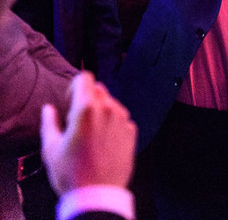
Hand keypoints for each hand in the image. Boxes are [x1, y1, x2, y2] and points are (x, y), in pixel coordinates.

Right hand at [41, 72, 135, 195]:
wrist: (98, 197)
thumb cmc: (72, 174)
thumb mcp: (51, 149)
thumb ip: (49, 123)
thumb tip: (48, 109)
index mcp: (86, 108)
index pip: (85, 78)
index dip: (75, 86)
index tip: (69, 100)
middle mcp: (108, 108)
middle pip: (98, 89)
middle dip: (87, 98)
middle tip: (78, 120)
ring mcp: (122, 120)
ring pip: (111, 103)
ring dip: (101, 111)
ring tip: (91, 133)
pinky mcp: (131, 132)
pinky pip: (121, 118)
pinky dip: (112, 124)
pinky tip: (103, 142)